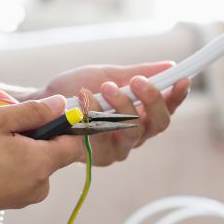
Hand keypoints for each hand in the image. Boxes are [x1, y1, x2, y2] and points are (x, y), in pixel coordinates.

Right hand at [0, 95, 82, 223]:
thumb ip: (33, 111)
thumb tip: (60, 105)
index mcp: (40, 165)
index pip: (73, 143)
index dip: (63, 122)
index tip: (45, 109)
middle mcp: (36, 186)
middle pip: (48, 148)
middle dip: (28, 125)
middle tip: (0, 107)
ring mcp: (20, 196)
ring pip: (29, 158)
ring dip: (12, 138)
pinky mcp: (4, 201)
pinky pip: (15, 171)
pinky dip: (4, 155)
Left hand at [23, 63, 190, 166]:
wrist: (42, 103)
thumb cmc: (76, 90)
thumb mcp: (108, 74)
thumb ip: (138, 73)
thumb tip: (170, 66)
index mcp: (141, 114)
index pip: (168, 108)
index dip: (178, 95)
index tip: (182, 78)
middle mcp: (134, 135)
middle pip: (159, 123)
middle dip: (151, 99)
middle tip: (137, 80)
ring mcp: (116, 148)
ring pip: (134, 130)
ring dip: (120, 105)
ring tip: (105, 87)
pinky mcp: (98, 157)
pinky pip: (106, 136)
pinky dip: (96, 114)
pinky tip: (84, 100)